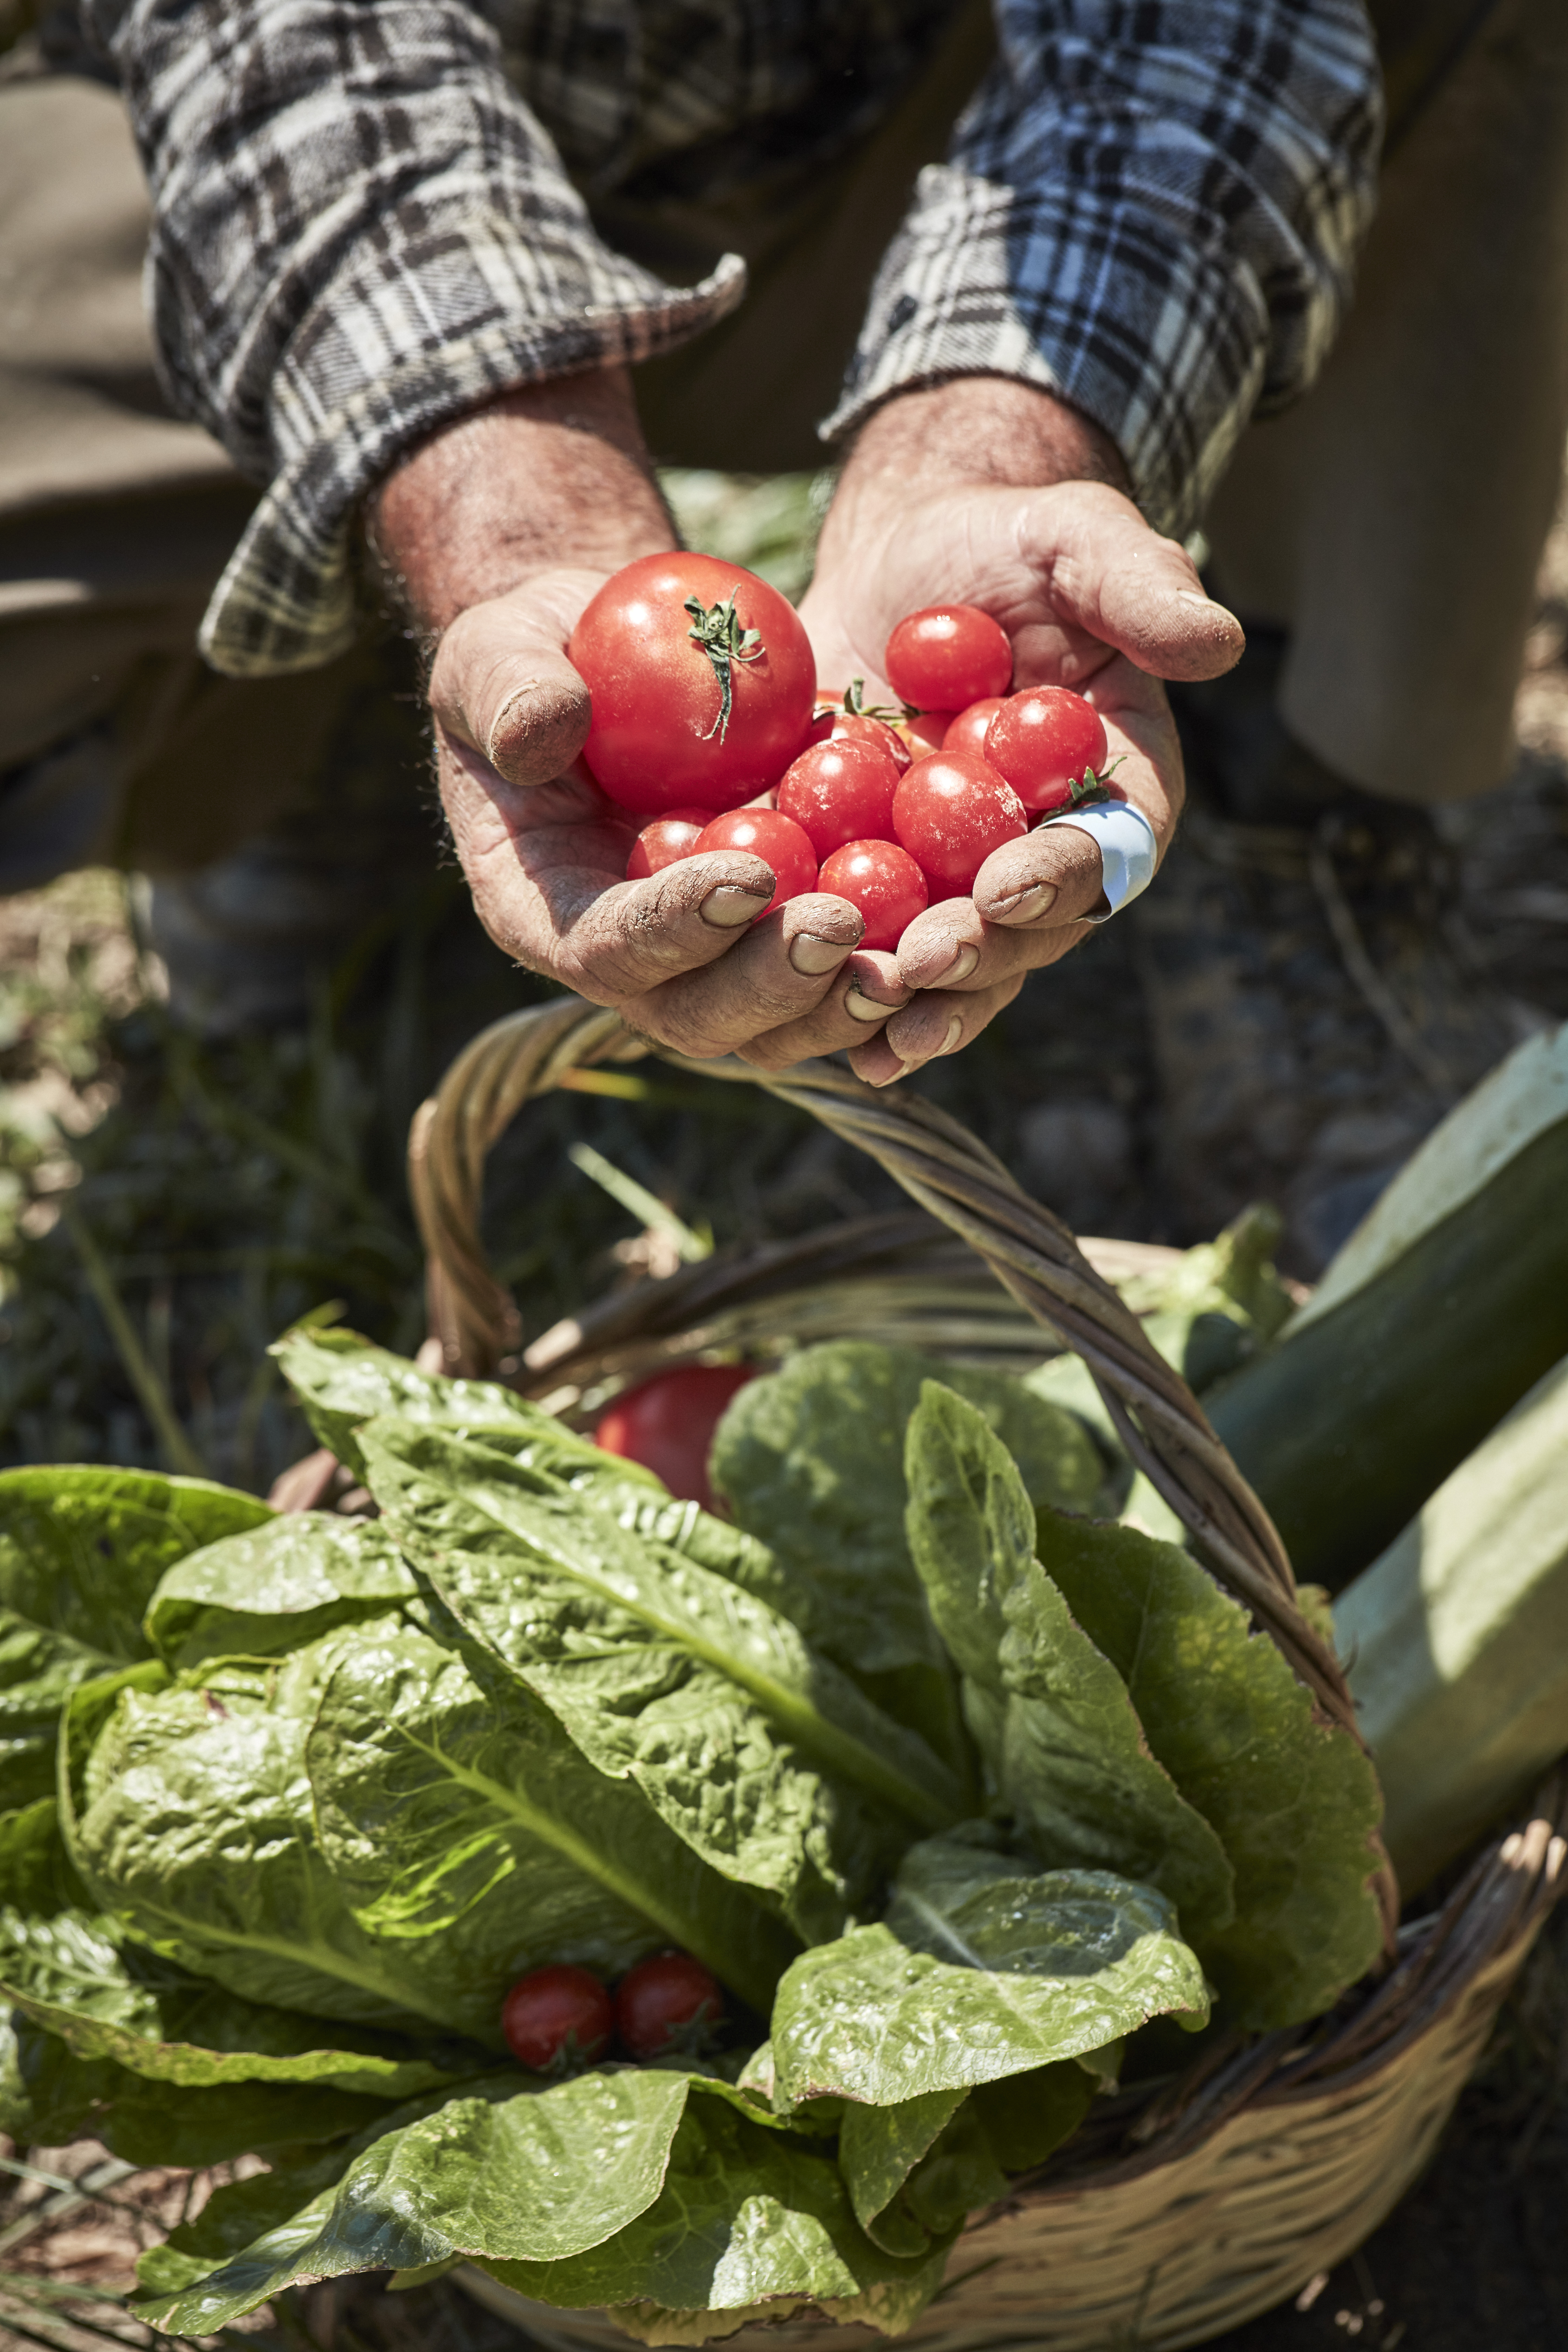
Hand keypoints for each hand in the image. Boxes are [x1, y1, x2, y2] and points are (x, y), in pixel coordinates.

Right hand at [369, 371, 909, 1065]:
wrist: (611, 659)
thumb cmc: (538, 654)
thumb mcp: (497, 654)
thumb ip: (507, 693)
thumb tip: (543, 731)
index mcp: (549, 911)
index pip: (611, 948)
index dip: (676, 926)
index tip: (747, 875)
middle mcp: (632, 962)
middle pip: (702, 1016)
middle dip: (773, 981)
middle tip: (843, 924)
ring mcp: (713, 961)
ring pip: (780, 1025)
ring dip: (843, 1000)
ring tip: (913, 954)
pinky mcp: (780, 938)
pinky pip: (836, 982)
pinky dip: (894, 972)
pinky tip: (954, 937)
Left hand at [799, 379, 1244, 1084]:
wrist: (900, 562)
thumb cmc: (1006, 544)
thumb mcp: (1076, 540)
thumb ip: (1143, 589)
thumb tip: (1218, 641)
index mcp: (1113, 792)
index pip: (1105, 854)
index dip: (1060, 877)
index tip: (1004, 885)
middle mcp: (1043, 856)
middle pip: (1025, 932)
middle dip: (974, 952)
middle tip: (918, 962)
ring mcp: (958, 882)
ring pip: (951, 964)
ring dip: (911, 994)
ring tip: (865, 1009)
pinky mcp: (879, 883)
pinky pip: (867, 949)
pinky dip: (842, 988)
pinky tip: (805, 1016)